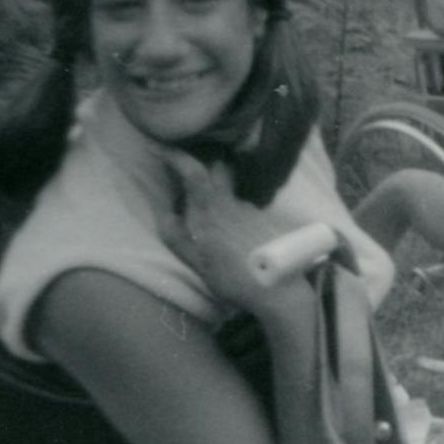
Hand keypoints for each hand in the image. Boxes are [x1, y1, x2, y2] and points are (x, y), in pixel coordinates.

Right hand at [159, 150, 308, 315]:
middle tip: (189, 170)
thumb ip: (177, 238)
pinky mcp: (268, 220)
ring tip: (215, 219)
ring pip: (232, 191)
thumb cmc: (233, 281)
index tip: (164, 151)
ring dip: (220, 193)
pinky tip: (237, 235)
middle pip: (220, 169)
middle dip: (204, 162)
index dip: (178, 157)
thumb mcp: (197, 264)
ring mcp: (254, 211)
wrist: (279, 292)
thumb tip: (165, 213)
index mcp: (212, 213)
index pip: (195, 173)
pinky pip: (245, 208)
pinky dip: (235, 214)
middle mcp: (234, 205)